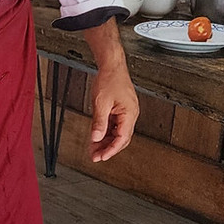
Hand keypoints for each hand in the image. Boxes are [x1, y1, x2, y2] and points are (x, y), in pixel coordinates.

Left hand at [81, 17, 138, 161]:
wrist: (112, 66)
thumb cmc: (109, 80)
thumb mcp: (101, 103)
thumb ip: (99, 122)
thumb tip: (96, 138)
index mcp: (129, 114)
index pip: (122, 138)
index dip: (111, 150)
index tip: (101, 157)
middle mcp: (130, 115)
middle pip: (120, 138)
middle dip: (107, 149)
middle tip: (94, 157)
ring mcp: (125, 113)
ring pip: (116, 133)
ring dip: (105, 142)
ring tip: (93, 150)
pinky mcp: (120, 111)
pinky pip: (113, 126)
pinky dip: (104, 133)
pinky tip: (95, 138)